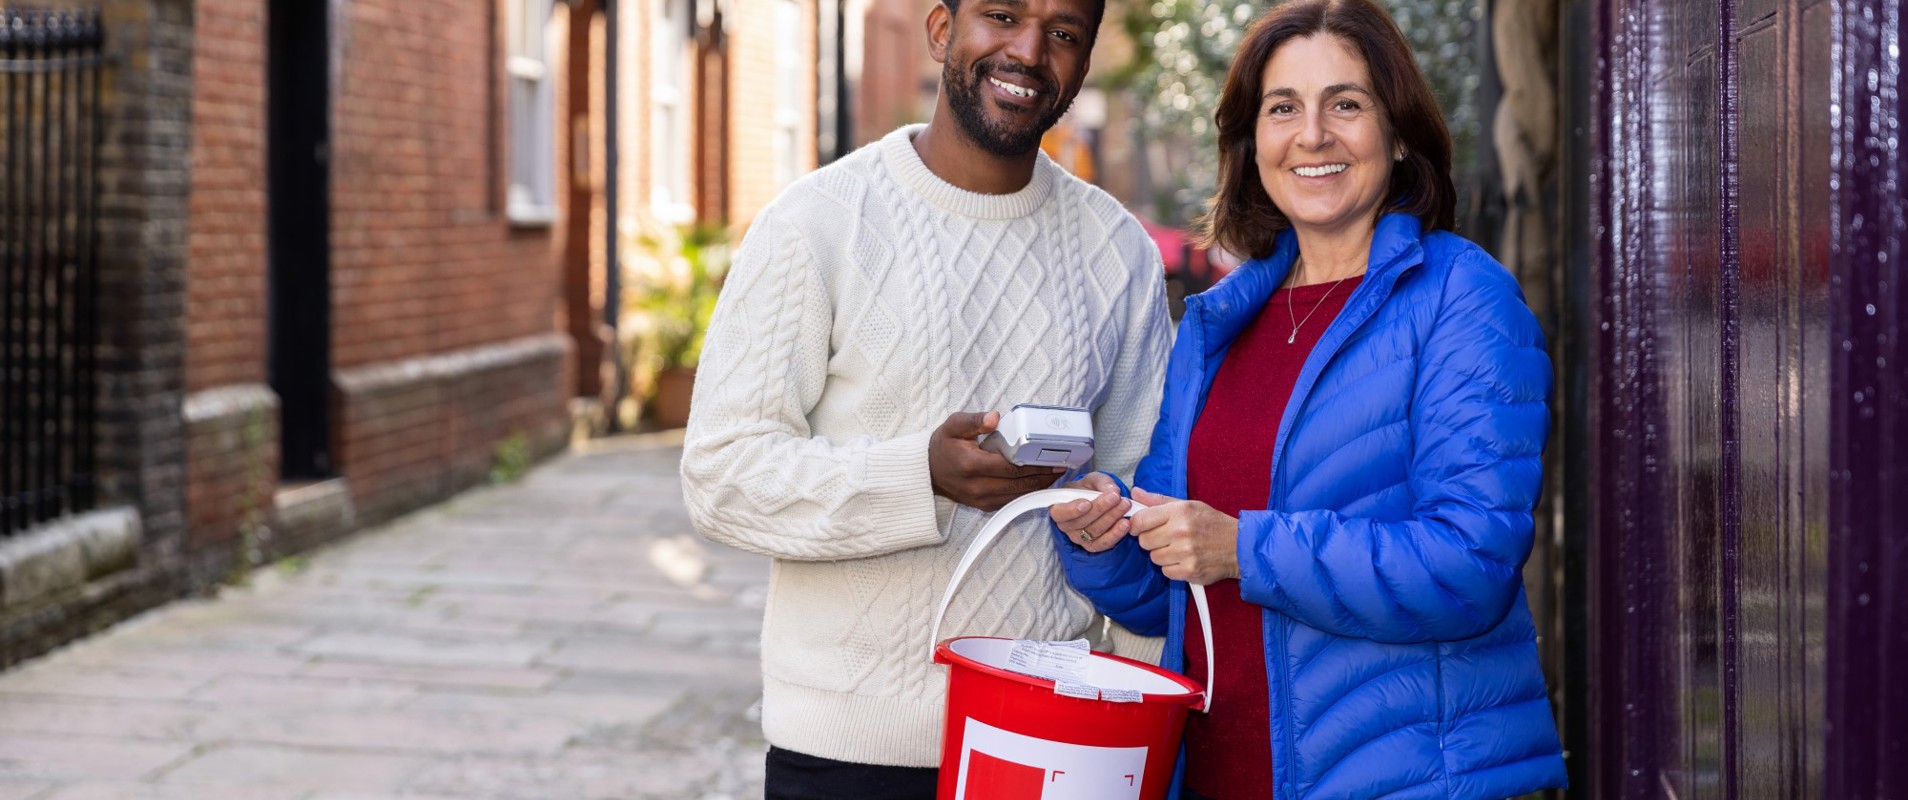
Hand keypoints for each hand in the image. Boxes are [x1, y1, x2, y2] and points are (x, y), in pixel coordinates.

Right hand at [929, 411, 1067, 510]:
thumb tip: (996, 417)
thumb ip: (975, 420)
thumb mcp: (954, 425)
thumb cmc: (943, 446)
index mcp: (972, 465)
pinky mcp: (984, 506)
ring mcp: (981, 499)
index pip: (1011, 468)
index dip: (1035, 465)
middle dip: (1043, 477)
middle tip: (1061, 466)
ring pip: (1018, 496)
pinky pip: (1011, 501)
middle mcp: (978, 487)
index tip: (1052, 458)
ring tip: (1055, 474)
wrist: (928, 471)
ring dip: (1038, 487)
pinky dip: (1027, 493)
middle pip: (1019, 485)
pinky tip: (1039, 483)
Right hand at [1048, 472, 1132, 552]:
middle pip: (1082, 521)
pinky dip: (1116, 534)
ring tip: (1125, 505)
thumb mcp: (1092, 480)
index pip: (1059, 513)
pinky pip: (1104, 543)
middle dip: (1100, 508)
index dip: (1072, 510)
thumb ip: (1101, 482)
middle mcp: (1067, 526)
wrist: (1096, 502)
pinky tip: (1125, 524)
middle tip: (1115, 497)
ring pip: (1095, 531)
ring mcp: (1079, 538)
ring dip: (1112, 518)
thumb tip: (1112, 490)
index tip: (1087, 503)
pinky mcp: (1093, 545)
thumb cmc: (1087, 490)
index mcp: (1059, 509)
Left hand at [1129, 487, 1239, 584]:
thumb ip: (1158, 500)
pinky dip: (1172, 568)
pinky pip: (1165, 572)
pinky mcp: (1190, 571)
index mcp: (1179, 512)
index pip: (1140, 520)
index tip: (1140, 527)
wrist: (1239, 546)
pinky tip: (1184, 560)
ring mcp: (1185, 553)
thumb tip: (1135, 492)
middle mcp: (1181, 531)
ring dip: (1162, 555)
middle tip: (1165, 538)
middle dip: (1151, 540)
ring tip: (1178, 548)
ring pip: (1154, 558)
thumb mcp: (1188, 505)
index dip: (1136, 525)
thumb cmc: (1212, 523)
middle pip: (1144, 541)